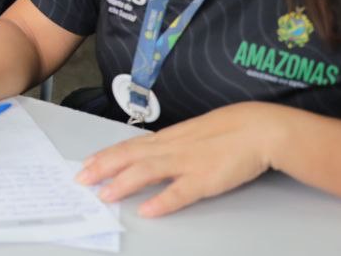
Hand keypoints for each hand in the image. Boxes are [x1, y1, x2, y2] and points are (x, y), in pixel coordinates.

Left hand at [75, 102, 285, 216]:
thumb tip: (153, 153)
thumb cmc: (229, 131)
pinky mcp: (206, 179)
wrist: (259, 129)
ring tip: (104, 195)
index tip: (86, 163)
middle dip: (102, 167)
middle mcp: (172, 148)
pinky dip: (162, 201)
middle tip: (81, 179)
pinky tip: (147, 211)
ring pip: (147, 171)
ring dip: (122, 183)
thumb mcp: (193, 134)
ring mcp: (188, 163)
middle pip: (130, 156)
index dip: (106, 155)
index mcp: (169, 138)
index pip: (129, 146)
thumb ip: (172, 144)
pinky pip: (180, 192)